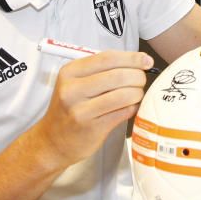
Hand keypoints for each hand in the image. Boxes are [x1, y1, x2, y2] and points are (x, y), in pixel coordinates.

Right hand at [34, 51, 151, 168]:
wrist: (53, 141)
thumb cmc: (70, 108)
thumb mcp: (76, 83)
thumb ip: (102, 70)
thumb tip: (139, 61)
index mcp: (70, 72)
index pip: (108, 58)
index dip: (132, 58)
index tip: (147, 60)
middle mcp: (72, 89)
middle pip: (118, 75)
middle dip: (138, 76)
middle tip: (141, 80)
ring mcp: (81, 109)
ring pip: (123, 94)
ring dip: (137, 93)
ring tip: (137, 94)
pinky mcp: (92, 127)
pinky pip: (123, 112)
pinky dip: (132, 107)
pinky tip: (130, 107)